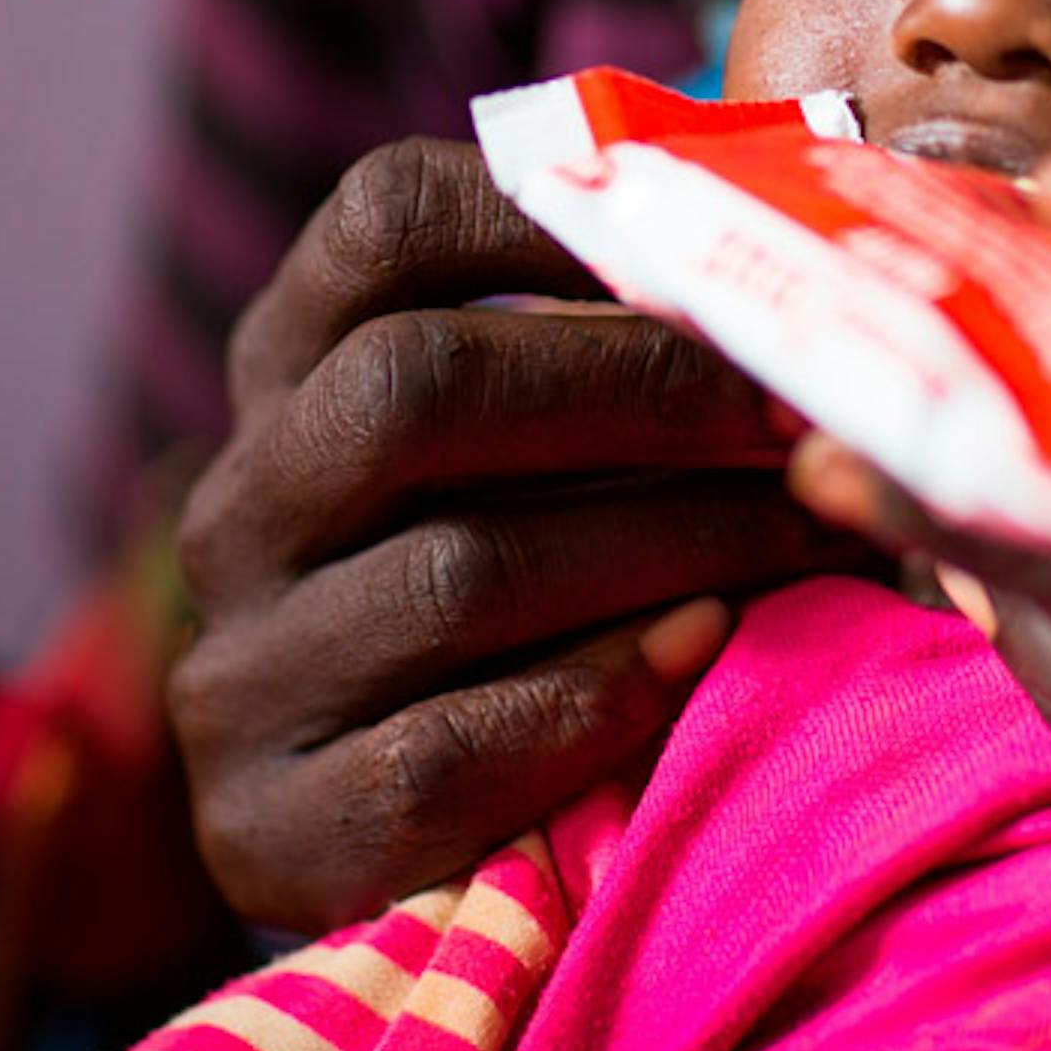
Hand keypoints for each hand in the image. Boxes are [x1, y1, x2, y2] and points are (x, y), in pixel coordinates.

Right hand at [170, 137, 882, 930]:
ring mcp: (239, 668)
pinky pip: (441, 747)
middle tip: (797, 415)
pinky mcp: (269, 821)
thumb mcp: (505, 452)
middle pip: (412, 384)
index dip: (547, 210)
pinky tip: (703, 655)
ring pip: (454, 571)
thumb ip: (596, 339)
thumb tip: (786, 230)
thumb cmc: (496, 591)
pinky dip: (594, 697)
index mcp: (289, 370)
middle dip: (637, 388)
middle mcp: (238, 504)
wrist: (361, 840)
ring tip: (812, 539)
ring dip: (668, 545)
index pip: (381, 223)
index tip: (710, 247)